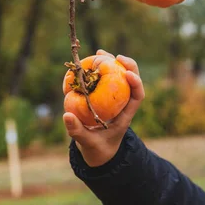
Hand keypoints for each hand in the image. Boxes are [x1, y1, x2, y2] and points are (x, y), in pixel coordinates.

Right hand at [63, 50, 144, 166]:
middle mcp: (122, 104)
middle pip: (132, 82)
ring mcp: (114, 99)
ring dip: (112, 63)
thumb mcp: (87, 143)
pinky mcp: (104, 96)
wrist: (97, 152)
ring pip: (118, 77)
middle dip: (128, 66)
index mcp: (125, 116)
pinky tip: (89, 60)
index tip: (128, 73)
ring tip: (100, 52)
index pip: (137, 97)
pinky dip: (97, 69)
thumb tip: (66, 115)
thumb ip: (77, 131)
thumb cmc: (96, 149)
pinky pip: (104, 80)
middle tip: (116, 56)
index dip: (136, 83)